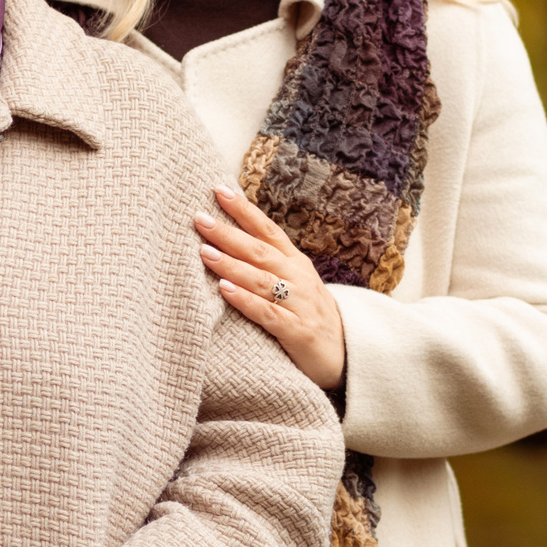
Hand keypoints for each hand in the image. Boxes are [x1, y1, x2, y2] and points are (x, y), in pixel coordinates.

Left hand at [196, 185, 344, 389]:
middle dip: (228, 233)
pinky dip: (245, 300)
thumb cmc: (308, 316)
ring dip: (231, 264)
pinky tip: (224, 290)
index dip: (244, 210)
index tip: (218, 190)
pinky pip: (267, 313)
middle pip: (260, 251)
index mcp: (296, 263)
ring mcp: (299, 305)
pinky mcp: (297, 332)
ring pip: (261, 279)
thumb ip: (268, 264)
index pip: (268, 230)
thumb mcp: (294, 284)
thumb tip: (229, 240)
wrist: (346, 355)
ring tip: (204, 252)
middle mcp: (298, 278)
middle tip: (199, 219)